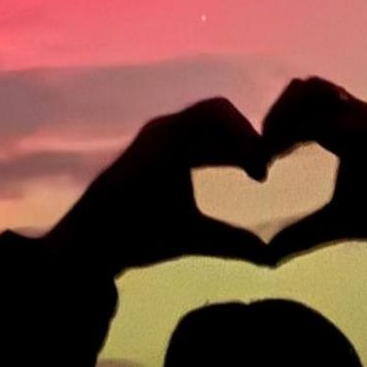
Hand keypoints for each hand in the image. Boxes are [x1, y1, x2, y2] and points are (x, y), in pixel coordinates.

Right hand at [42, 98, 272, 276]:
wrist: (100, 247)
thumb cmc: (142, 238)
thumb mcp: (198, 237)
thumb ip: (231, 240)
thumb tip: (267, 256)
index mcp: (178, 146)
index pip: (222, 127)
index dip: (247, 145)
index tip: (262, 177)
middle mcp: (169, 131)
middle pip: (222, 112)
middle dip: (249, 134)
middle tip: (264, 169)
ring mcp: (160, 133)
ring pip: (214, 110)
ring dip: (242, 134)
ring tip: (258, 167)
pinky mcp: (155, 141)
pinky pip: (199, 124)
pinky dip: (229, 138)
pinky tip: (247, 167)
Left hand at [261, 77, 366, 262]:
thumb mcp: (337, 224)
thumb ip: (302, 234)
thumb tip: (266, 256)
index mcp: (342, 132)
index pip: (297, 108)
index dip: (272, 126)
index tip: (256, 163)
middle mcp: (354, 119)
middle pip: (302, 88)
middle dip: (276, 113)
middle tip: (260, 150)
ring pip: (317, 90)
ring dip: (288, 113)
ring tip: (273, 147)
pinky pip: (339, 117)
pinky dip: (309, 128)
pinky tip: (291, 154)